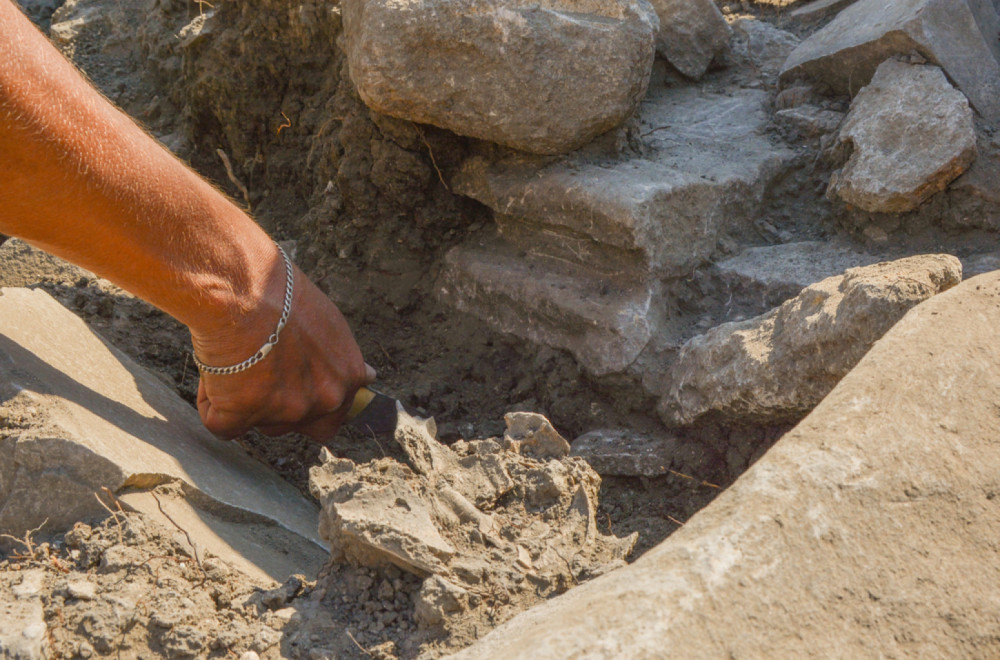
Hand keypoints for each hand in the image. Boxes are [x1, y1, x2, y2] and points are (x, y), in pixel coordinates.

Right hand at [192, 264, 373, 440]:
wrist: (244, 290)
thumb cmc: (282, 293)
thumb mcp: (331, 323)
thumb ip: (343, 358)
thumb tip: (370, 377)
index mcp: (348, 376)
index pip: (336, 413)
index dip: (310, 399)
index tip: (293, 383)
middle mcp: (325, 400)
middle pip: (299, 425)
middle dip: (279, 408)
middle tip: (262, 371)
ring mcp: (285, 412)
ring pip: (260, 424)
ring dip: (245, 402)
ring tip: (236, 358)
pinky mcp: (243, 416)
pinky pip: (221, 425)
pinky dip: (212, 403)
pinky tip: (214, 371)